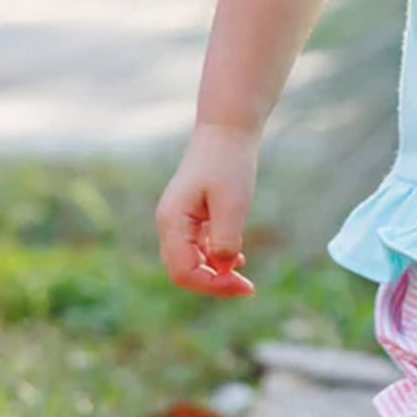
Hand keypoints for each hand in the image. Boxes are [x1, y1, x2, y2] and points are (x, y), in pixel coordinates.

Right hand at [155, 123, 259, 296]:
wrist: (227, 130)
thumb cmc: (228, 162)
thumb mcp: (233, 202)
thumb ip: (225, 238)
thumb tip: (222, 268)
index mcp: (172, 222)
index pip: (183, 272)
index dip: (213, 285)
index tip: (245, 286)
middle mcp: (169, 224)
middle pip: (183, 271)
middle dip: (214, 283)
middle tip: (247, 286)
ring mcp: (178, 220)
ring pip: (191, 261)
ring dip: (216, 271)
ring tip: (243, 274)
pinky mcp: (191, 216)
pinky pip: (197, 247)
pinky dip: (215, 256)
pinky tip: (237, 257)